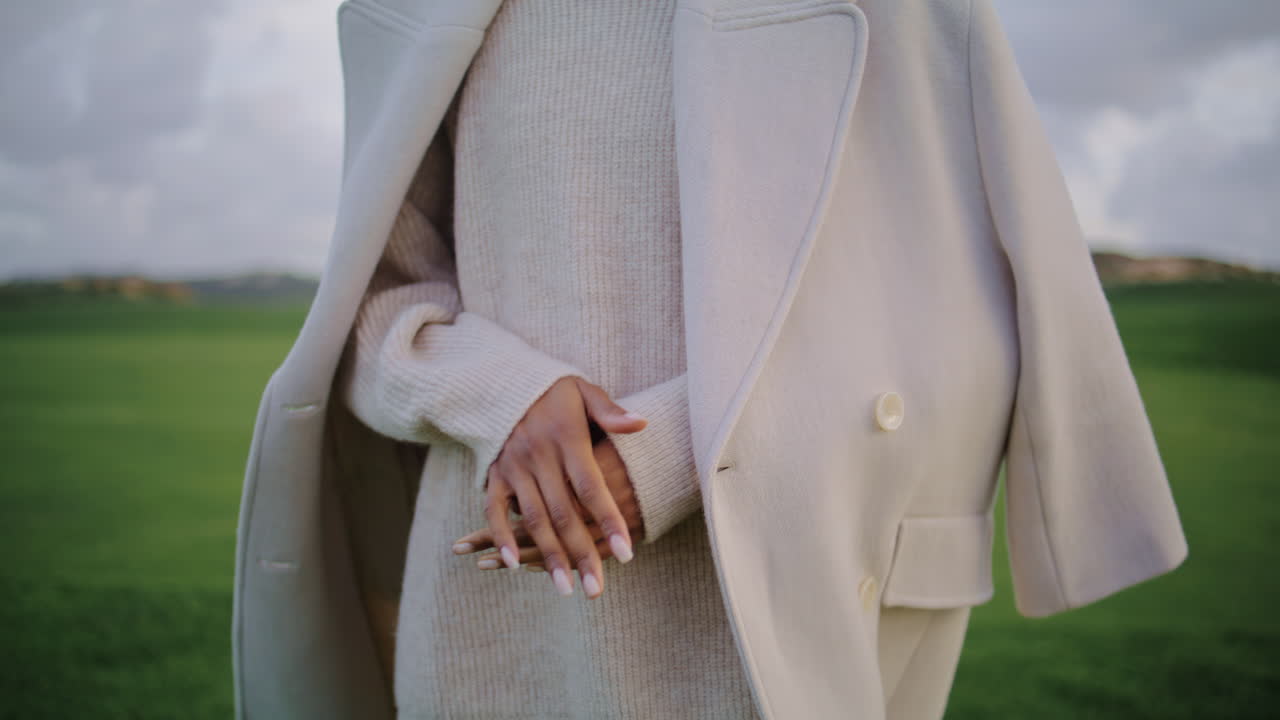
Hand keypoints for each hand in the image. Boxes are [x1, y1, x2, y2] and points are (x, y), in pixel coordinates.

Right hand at [477, 376, 645, 599]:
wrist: (502, 380)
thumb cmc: (553, 390)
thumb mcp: (584, 392)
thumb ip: (611, 412)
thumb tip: (643, 423)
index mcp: (566, 438)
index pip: (591, 486)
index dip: (609, 519)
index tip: (627, 553)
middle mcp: (539, 456)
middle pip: (564, 513)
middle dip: (581, 553)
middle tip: (597, 588)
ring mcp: (514, 467)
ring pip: (533, 518)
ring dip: (548, 555)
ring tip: (565, 589)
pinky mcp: (494, 474)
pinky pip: (495, 510)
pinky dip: (502, 537)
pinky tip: (515, 565)